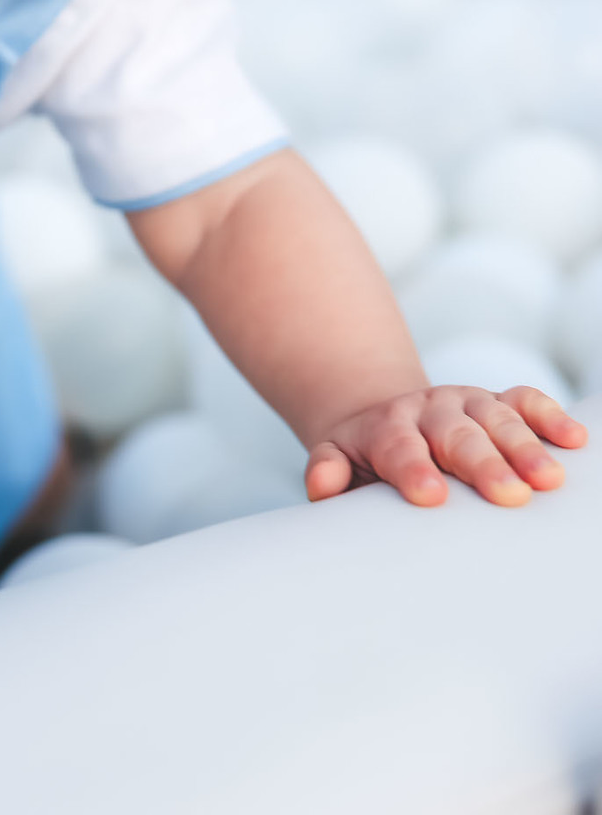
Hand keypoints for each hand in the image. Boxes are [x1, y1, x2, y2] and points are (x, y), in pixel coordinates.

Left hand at [305, 385, 587, 507]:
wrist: (384, 417)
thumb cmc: (364, 458)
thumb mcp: (336, 460)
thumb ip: (328, 472)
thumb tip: (321, 484)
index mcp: (385, 427)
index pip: (397, 447)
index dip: (412, 469)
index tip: (431, 496)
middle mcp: (428, 409)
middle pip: (455, 434)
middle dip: (483, 463)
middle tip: (509, 495)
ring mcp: (465, 403)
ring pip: (496, 418)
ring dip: (525, 446)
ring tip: (551, 479)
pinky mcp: (495, 402)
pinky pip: (524, 400)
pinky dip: (549, 415)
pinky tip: (574, 439)